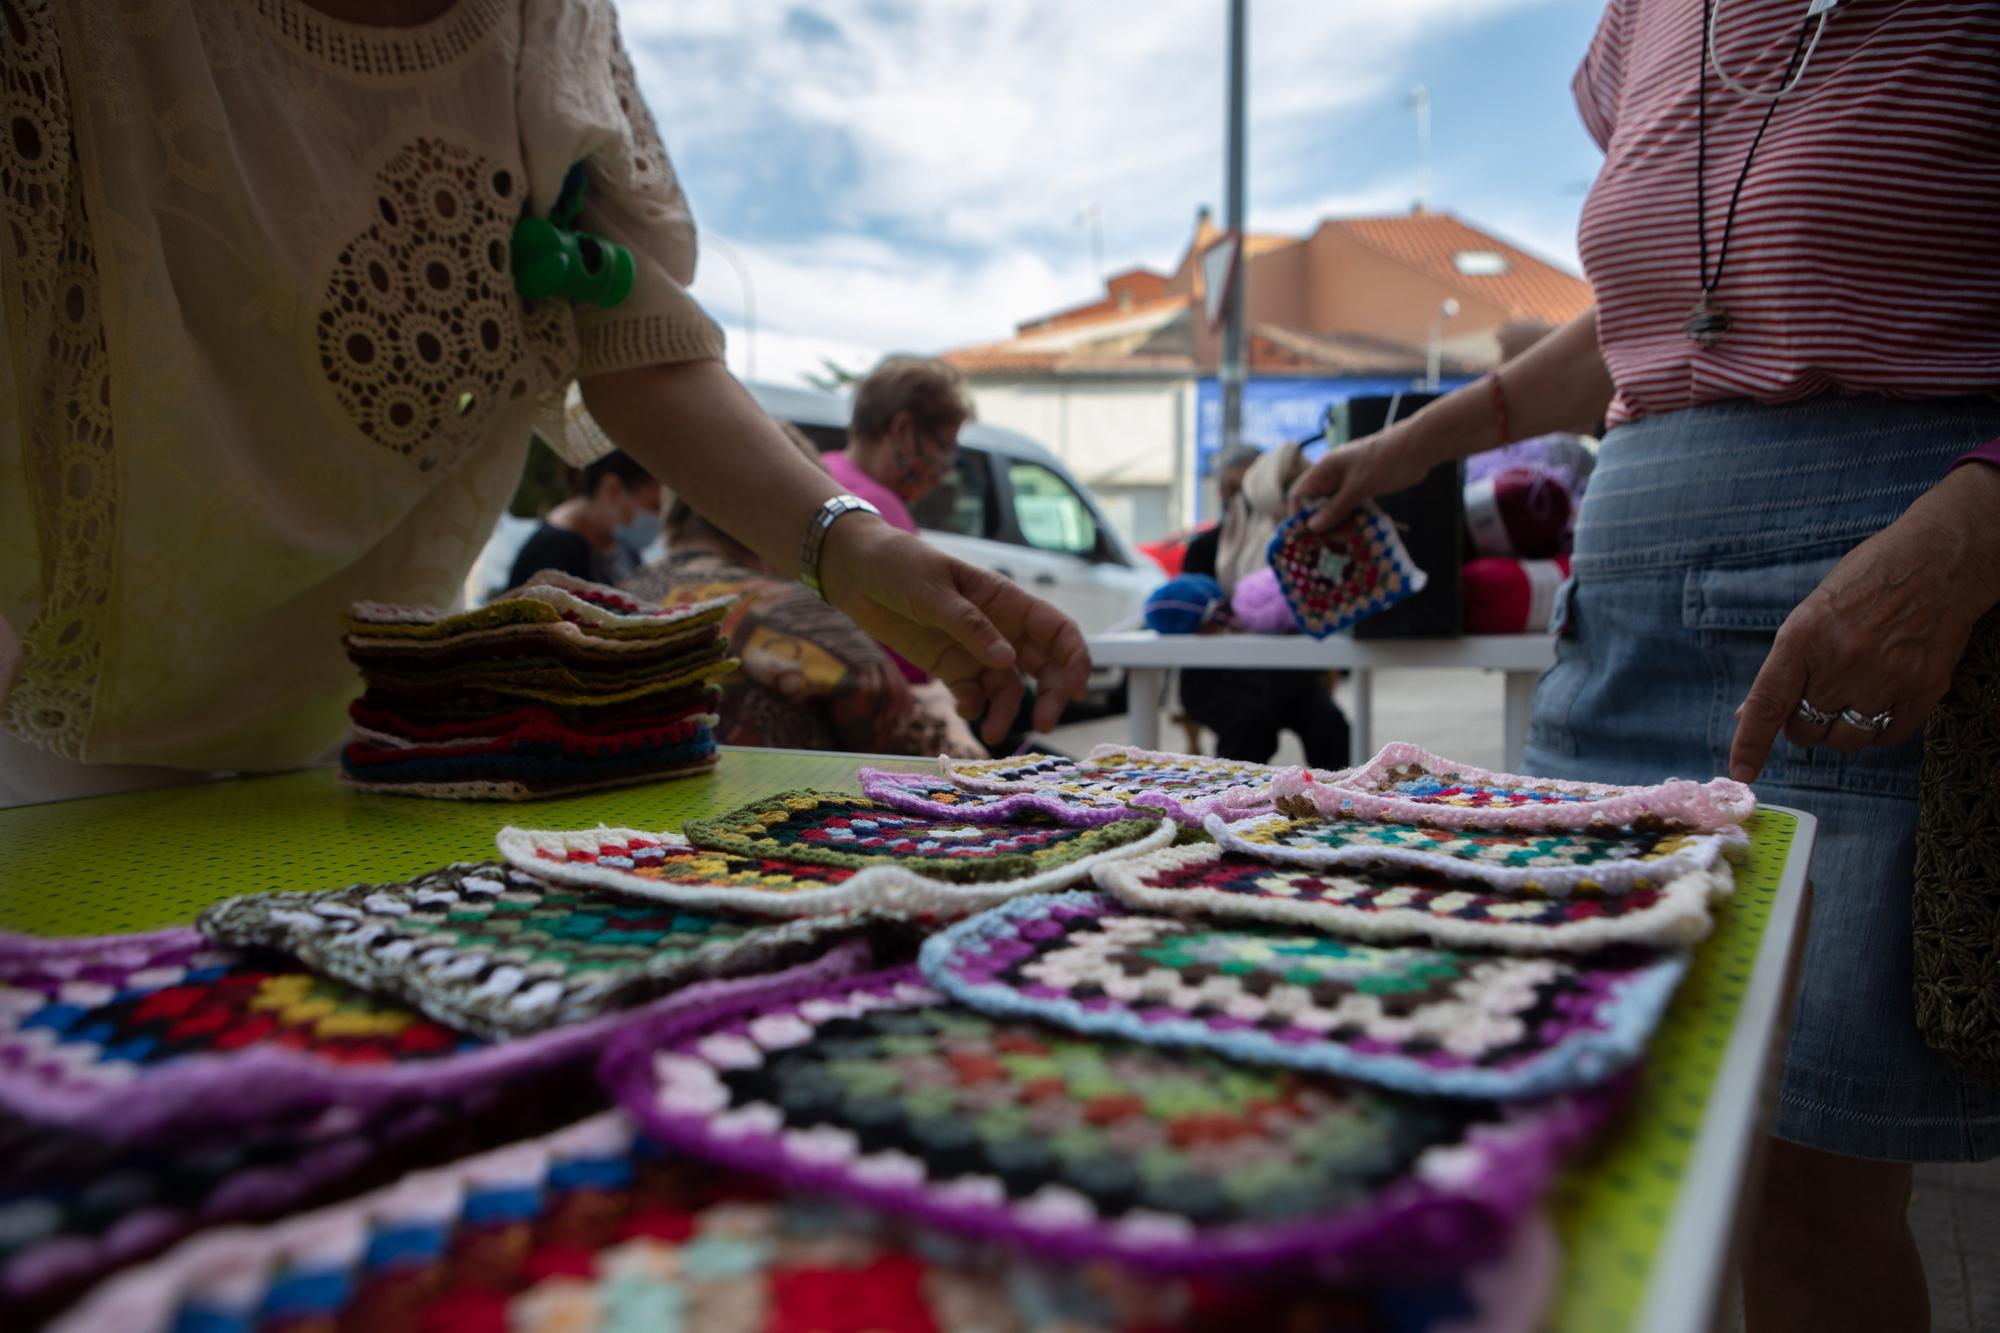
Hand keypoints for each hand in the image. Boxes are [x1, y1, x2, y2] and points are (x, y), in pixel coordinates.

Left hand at [820, 519, 1091, 745]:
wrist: (853, 571)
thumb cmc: (898, 565)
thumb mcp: (933, 590)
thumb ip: (969, 626)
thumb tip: (1008, 662)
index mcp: (1005, 600)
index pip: (1057, 631)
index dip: (1075, 659)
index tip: (1078, 691)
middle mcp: (999, 628)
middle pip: (1043, 666)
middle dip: (1051, 696)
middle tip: (1044, 724)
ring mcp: (974, 650)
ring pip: (1008, 687)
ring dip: (1008, 711)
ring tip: (994, 734)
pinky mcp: (949, 666)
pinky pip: (973, 693)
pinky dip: (975, 707)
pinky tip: (963, 710)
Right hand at [1286, 423, 1437, 532]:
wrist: (1418, 448)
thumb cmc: (1385, 461)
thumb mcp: (1358, 487)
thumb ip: (1336, 507)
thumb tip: (1312, 526)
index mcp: (1325, 470)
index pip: (1300, 494)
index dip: (1298, 515)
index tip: (1303, 537)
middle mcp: (1333, 476)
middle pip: (1316, 503)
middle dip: (1318, 524)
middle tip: (1321, 547)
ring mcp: (1349, 482)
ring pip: (1335, 507)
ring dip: (1337, 524)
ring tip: (1338, 546)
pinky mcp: (1364, 488)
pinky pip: (1351, 507)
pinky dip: (1351, 520)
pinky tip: (1355, 535)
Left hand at [1730, 463, 1999, 781]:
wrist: (1939, 559)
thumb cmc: (1867, 580)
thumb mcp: (1812, 613)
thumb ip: (1784, 665)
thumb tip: (1750, 714)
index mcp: (1803, 636)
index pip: (1767, 702)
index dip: (1750, 743)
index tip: (1740, 773)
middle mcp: (1842, 661)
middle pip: (1806, 730)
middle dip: (1804, 722)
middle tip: (1819, 695)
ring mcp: (1886, 677)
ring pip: (1845, 740)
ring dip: (1841, 730)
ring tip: (1854, 693)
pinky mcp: (1924, 688)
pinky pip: (1888, 736)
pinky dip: (1879, 729)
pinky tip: (1883, 698)